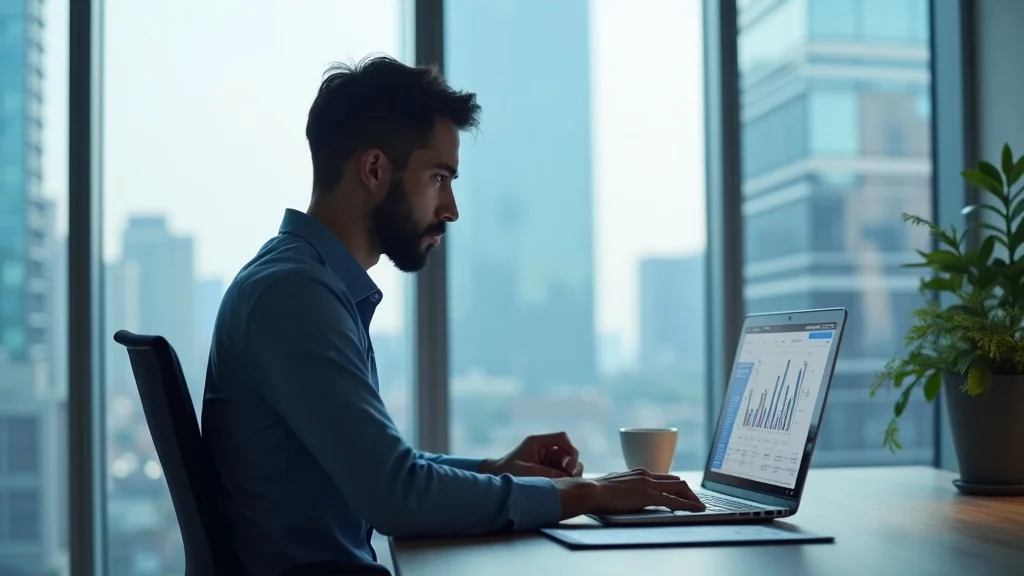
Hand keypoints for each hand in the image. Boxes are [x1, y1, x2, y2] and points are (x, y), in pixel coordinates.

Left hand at [480, 432, 583, 478]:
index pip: (562, 438)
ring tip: (566, 483)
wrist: (495, 481)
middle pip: (568, 452)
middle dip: (572, 465)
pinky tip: (563, 487)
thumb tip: (570, 477)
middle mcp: (544, 449)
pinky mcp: (548, 471)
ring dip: (571, 473)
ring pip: (568, 463)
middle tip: (570, 477)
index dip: (570, 450)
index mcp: (537, 442)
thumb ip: (550, 473)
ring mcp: (547, 460)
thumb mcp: (528, 473)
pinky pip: (563, 472)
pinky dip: (566, 479)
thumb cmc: (507, 474)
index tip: (569, 467)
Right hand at [554, 468, 705, 518]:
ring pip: (679, 487)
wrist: (590, 491)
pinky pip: (674, 500)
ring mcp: (648, 484)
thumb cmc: (595, 492)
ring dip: (691, 497)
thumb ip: (622, 487)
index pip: (663, 478)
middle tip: (696, 501)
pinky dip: (688, 504)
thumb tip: (623, 493)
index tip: (683, 494)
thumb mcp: (613, 486)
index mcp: (637, 473)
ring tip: (700, 506)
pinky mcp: (649, 495)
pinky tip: (697, 509)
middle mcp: (645, 475)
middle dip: (688, 491)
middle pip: (675, 480)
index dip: (676, 486)